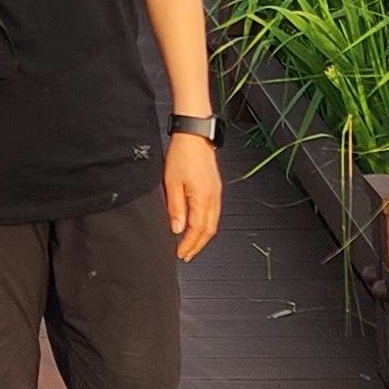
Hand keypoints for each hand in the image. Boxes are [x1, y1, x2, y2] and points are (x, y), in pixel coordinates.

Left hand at [165, 132, 221, 262]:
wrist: (194, 134)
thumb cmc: (183, 153)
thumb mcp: (172, 182)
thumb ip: (175, 208)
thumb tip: (177, 228)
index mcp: (203, 198)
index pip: (197, 230)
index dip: (189, 245)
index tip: (180, 254)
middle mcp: (213, 197)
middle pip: (208, 230)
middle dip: (197, 245)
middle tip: (186, 254)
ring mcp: (216, 192)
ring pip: (213, 222)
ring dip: (202, 236)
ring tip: (191, 244)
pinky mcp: (215, 186)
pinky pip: (213, 212)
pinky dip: (206, 224)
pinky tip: (198, 225)